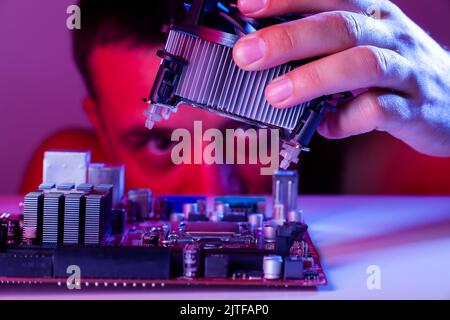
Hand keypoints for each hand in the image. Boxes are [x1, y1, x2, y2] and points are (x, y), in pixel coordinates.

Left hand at [233, 0, 449, 155]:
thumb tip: (264, 55)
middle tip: (247, 55)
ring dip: (313, 78)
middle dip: (288, 38)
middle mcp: (387, 35)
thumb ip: (320, 47)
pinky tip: (324, 127)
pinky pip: (377, 111)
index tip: (246, 5)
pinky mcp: (412, 108)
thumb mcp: (361, 44)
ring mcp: (403, 70)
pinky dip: (344, 120)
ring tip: (275, 95)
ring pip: (361, 64)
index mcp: (370, 15)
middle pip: (339, 25)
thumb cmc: (395, 70)